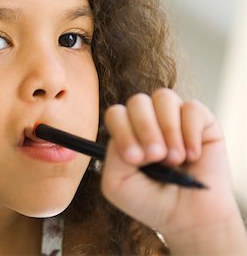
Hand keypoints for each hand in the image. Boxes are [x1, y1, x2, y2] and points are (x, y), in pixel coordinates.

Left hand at [101, 88, 246, 254]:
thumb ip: (113, 155)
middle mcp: (148, 121)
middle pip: (137, 101)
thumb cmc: (149, 200)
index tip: (134, 159)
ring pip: (164, 97)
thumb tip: (132, 133)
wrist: (188, 217)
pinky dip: (191, 134)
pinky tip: (193, 156)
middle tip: (156, 157)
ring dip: (168, 129)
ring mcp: (174, 118)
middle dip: (145, 129)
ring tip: (175, 159)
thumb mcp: (117, 184)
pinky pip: (192, 108)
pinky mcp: (201, 121)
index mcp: (125, 132)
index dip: (123, 131)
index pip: (116, 114)